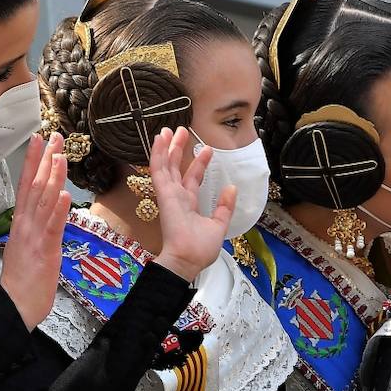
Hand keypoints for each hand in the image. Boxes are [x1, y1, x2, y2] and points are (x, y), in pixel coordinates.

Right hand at [0, 133, 71, 328]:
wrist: (14, 306)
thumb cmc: (22, 281)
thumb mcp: (27, 247)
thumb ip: (34, 227)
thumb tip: (43, 213)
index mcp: (21, 222)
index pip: (26, 185)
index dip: (33, 161)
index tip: (39, 140)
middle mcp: (26, 224)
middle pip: (35, 186)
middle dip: (46, 160)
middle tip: (55, 136)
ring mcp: (34, 236)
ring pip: (44, 200)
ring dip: (53, 176)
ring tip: (60, 155)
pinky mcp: (45, 250)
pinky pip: (53, 226)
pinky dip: (58, 209)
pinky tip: (64, 193)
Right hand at [152, 127, 235, 281]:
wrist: (188, 260)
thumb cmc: (200, 250)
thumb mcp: (218, 226)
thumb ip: (224, 208)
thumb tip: (231, 189)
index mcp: (188, 205)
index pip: (192, 179)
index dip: (199, 163)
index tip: (206, 149)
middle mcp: (177, 197)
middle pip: (176, 168)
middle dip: (179, 149)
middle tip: (181, 131)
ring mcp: (168, 195)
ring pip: (166, 165)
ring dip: (167, 147)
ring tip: (169, 130)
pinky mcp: (163, 194)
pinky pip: (159, 170)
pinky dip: (158, 154)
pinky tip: (160, 139)